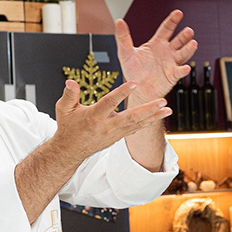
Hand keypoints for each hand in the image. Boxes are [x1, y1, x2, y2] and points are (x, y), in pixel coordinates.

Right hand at [51, 79, 170, 164]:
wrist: (71, 150)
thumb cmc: (68, 127)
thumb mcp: (63, 109)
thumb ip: (69, 94)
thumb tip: (70, 81)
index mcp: (94, 117)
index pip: (109, 103)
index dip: (121, 93)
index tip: (133, 83)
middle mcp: (107, 126)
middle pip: (130, 117)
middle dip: (148, 110)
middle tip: (162, 102)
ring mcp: (114, 133)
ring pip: (137, 124)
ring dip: (153, 116)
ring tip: (168, 109)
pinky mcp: (118, 137)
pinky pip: (136, 129)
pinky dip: (148, 122)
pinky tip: (159, 116)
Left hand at [115, 11, 196, 103]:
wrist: (137, 89)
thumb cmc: (132, 71)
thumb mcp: (125, 52)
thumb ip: (123, 37)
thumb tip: (119, 21)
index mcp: (156, 43)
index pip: (166, 29)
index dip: (173, 20)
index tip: (178, 13)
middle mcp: (166, 52)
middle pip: (178, 40)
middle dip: (184, 35)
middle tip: (189, 30)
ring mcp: (171, 63)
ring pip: (183, 54)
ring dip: (188, 49)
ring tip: (193, 43)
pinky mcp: (172, 75)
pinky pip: (179, 72)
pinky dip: (183, 69)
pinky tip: (186, 67)